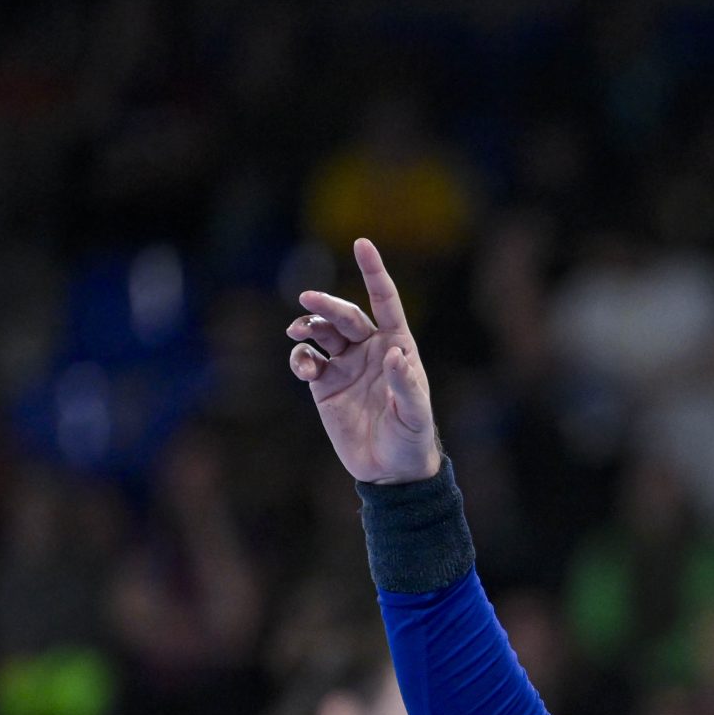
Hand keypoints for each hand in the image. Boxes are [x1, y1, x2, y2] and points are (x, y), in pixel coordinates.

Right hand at [288, 237, 442, 484]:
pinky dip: (300, 357)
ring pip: (322, 333)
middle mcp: (370, 349)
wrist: (391, 471)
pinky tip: (303, 366)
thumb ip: (405, 384)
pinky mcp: (324, 384)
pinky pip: (307, 360)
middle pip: (346, 315)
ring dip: (308, 326)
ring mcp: (345, 365)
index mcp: (397, 345)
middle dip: (327, 304)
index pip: (385, 301)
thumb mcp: (415, 414)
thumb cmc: (412, 438)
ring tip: (298, 333)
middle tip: (308, 302)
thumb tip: (393, 355)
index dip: (373, 272)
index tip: (361, 243)